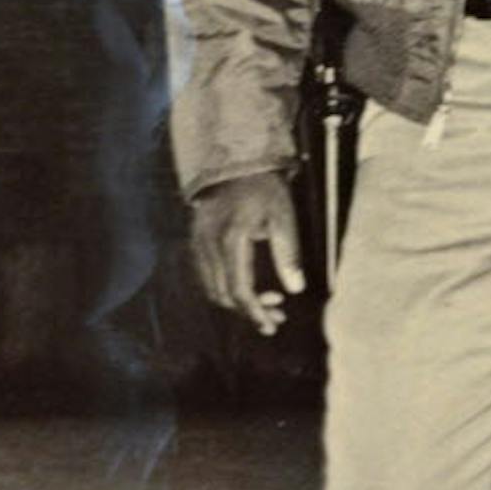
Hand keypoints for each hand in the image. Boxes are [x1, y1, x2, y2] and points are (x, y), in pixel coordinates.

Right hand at [190, 170, 305, 336]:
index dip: (254, 313)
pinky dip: (225, 288)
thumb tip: (295, 288)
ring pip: (211, 288)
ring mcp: (197, 243)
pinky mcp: (195, 241)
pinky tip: (247, 286)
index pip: (239, 290)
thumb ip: (289, 253)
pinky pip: (206, 276)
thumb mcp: (284, 216)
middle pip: (223, 295)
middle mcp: (208, 245)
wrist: (236, 164)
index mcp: (231, 240)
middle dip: (249, 311)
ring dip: (237, 302)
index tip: (271, 325)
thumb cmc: (265, 189)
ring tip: (268, 303)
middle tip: (276, 317)